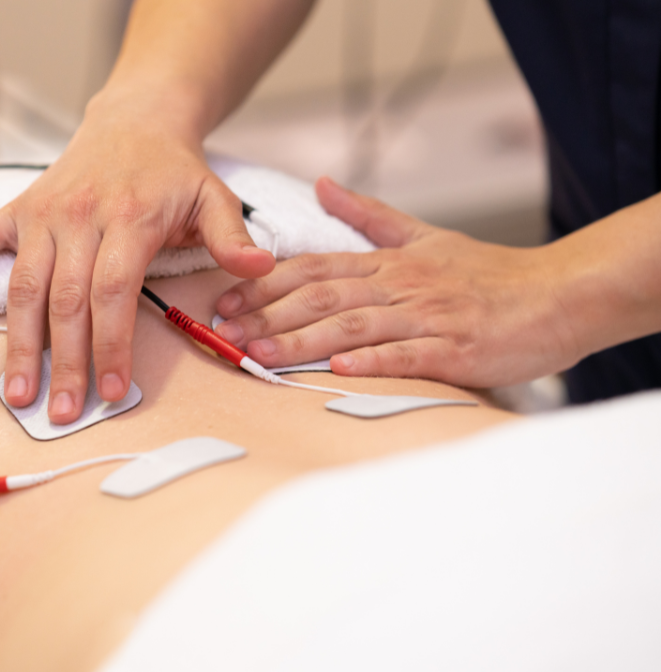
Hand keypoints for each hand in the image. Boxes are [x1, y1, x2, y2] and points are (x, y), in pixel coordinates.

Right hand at [0, 97, 274, 422]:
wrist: (135, 120)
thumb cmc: (173, 171)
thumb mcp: (214, 197)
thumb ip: (233, 236)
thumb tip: (259, 269)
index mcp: (129, 218)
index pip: (113, 293)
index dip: (110, 345)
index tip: (112, 392)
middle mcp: (79, 216)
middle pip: (65, 300)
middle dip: (64, 362)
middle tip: (62, 413)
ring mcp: (43, 212)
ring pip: (23, 285)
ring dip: (17, 342)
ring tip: (15, 393)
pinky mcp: (19, 208)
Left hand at [214, 177, 582, 387]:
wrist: (561, 293)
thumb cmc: (489, 273)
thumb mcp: (425, 236)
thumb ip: (370, 216)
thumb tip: (323, 185)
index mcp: (389, 262)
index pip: (315, 268)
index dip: (265, 283)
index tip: (226, 299)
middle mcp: (401, 285)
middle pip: (323, 296)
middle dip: (268, 315)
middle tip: (225, 332)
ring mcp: (428, 316)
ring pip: (354, 325)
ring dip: (303, 342)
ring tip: (260, 356)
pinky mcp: (456, 348)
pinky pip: (407, 355)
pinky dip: (371, 361)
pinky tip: (337, 371)